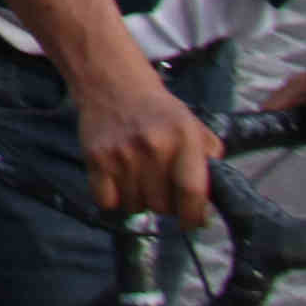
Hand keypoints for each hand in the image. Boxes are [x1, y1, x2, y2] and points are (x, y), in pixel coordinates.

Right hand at [76, 69, 222, 225]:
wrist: (113, 83)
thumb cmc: (157, 110)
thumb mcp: (193, 126)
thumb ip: (209, 160)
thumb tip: (210, 201)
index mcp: (183, 138)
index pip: (192, 191)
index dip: (194, 216)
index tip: (193, 221)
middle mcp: (153, 146)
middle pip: (162, 205)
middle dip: (165, 204)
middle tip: (161, 187)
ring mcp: (121, 153)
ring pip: (136, 206)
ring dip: (140, 200)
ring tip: (139, 179)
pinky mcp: (96, 158)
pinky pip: (108, 201)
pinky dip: (114, 199)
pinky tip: (119, 181)